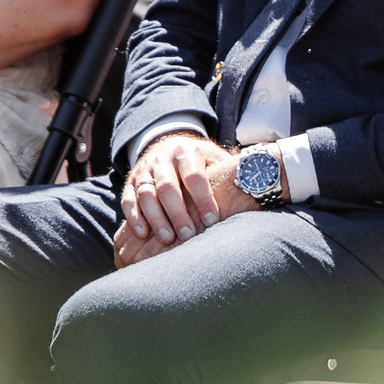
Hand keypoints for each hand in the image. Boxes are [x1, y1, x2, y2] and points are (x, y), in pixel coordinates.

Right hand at [113, 131, 253, 267]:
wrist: (169, 144)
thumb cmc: (201, 162)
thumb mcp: (215, 159)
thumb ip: (228, 173)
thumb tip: (255, 186)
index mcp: (187, 152)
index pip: (194, 176)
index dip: (203, 198)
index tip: (212, 220)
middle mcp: (163, 159)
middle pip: (167, 187)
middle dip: (178, 213)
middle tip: (189, 235)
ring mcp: (144, 170)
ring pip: (146, 194)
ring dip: (156, 218)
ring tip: (167, 238)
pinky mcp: (131, 181)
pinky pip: (127, 198)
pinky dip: (133, 216)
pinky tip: (142, 233)